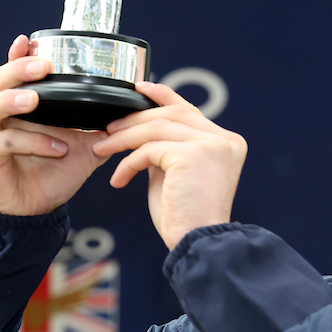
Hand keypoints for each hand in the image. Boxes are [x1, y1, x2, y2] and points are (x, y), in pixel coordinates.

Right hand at [0, 35, 109, 215]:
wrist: (32, 210)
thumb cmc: (51, 173)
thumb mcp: (82, 148)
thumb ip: (100, 129)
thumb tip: (130, 116)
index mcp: (18, 103)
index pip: (14, 72)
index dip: (18, 54)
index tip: (29, 40)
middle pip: (0, 80)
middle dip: (20, 69)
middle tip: (42, 66)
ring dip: (15, 100)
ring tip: (35, 99)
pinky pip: (5, 142)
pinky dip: (32, 142)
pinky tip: (56, 147)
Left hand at [92, 81, 247, 248]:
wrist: (197, 243)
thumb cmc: (186, 217)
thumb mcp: (177, 174)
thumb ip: (168, 149)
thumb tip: (141, 131)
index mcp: (226, 142)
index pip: (189, 109)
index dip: (162, 95)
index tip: (138, 89)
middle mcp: (224, 140)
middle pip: (171, 114)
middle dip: (134, 119)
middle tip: (108, 130)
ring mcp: (211, 145)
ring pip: (157, 127)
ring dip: (125, 138)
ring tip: (104, 149)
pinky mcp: (193, 154)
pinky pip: (150, 149)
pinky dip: (129, 162)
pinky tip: (119, 178)